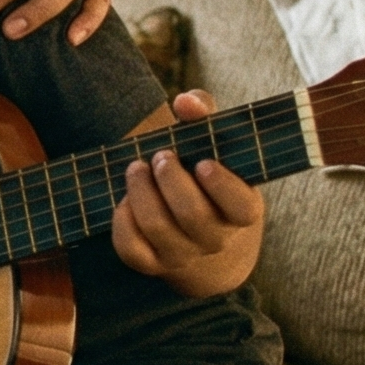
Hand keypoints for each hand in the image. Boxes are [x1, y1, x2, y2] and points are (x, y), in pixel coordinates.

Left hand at [111, 91, 266, 297]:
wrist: (203, 235)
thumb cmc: (208, 176)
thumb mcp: (217, 145)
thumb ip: (205, 115)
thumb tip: (185, 101)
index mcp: (242, 211)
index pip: (240, 207)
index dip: (222, 186)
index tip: (203, 162)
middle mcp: (216, 238)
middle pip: (193, 215)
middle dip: (171, 181)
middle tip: (162, 156)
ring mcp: (183, 254)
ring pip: (158, 228)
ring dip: (142, 192)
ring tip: (137, 168)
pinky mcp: (152, 263)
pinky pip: (132, 249)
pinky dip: (122, 221)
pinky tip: (126, 199)